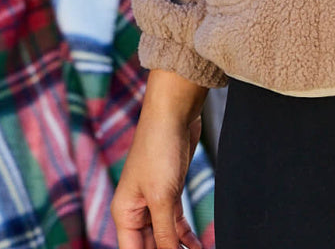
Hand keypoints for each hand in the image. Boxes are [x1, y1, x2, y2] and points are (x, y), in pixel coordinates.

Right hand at [111, 70, 206, 248]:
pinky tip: (199, 246)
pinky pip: (176, 222)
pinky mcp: (171, 190)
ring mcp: (154, 200)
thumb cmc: (159, 148)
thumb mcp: (162, 197)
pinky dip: (186, 236)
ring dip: (178, 248)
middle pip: (149, 245)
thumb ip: (164, 232)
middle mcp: (136, 209)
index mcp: (124, 213)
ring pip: (164, 236)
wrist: (174, 111)